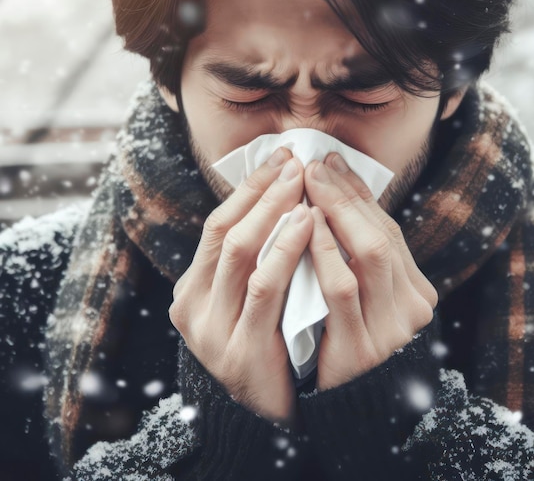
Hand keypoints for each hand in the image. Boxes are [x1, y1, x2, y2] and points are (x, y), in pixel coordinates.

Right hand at [169, 148, 312, 424]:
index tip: (279, 156)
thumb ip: (256, 255)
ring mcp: (212, 329)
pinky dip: (285, 250)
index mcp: (193, 287)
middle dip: (261, 190)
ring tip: (301, 182)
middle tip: (294, 160)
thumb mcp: (249, 295)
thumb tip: (283, 194)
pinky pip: (264, 288)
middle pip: (225, 230)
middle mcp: (192, 304)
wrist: (269, 410)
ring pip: (240, 252)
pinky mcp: (240, 351)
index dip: (249, 187)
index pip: (219, 223)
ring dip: (272, 211)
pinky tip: (307, 223)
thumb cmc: (267, 339)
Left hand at [304, 153, 437, 390]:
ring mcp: (390, 328)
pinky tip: (305, 224)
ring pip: (369, 253)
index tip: (332, 160)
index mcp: (415, 289)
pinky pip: (342, 289)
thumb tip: (331, 201)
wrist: (351, 413)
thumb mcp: (365, 300)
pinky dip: (325, 252)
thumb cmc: (349, 344)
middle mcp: (411, 305)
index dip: (359, 193)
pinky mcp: (361, 348)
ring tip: (309, 182)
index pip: (387, 227)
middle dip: (346, 194)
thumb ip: (355, 259)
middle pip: (380, 233)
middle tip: (315, 162)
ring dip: (338, 212)